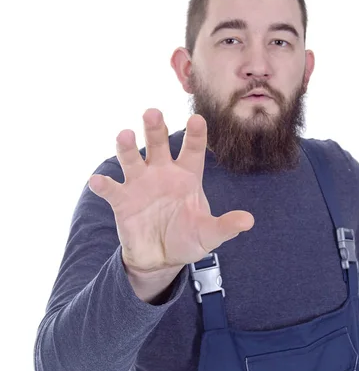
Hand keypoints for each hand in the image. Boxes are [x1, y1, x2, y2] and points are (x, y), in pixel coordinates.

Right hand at [88, 109, 254, 273]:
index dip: (195, 134)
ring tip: (123, 135)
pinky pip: (111, 189)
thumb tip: (248, 221)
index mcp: (187, 175)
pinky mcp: (122, 201)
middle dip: (154, 128)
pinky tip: (98, 181)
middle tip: (152, 112)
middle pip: (158, 144)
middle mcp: (162, 172)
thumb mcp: (209, 235)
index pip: (193, 149)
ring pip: (132, 158)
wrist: (161, 258)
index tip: (197, 119)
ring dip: (126, 147)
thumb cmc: (187, 239)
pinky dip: (103, 185)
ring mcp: (140, 184)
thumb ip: (226, 226)